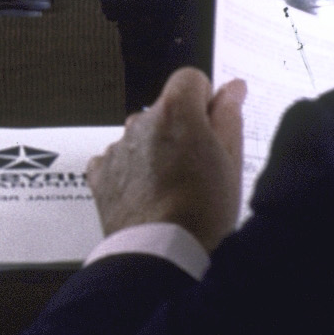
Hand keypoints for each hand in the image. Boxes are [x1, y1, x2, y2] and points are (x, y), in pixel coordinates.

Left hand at [87, 67, 245, 250]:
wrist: (160, 255)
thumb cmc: (203, 210)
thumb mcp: (231, 160)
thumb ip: (229, 116)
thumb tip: (233, 88)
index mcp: (176, 111)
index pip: (190, 79)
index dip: (205, 101)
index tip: (212, 128)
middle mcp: (140, 121)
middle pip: (165, 110)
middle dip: (181, 130)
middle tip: (198, 168)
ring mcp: (117, 147)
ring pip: (143, 136)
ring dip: (156, 152)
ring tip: (173, 190)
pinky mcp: (100, 173)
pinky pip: (120, 160)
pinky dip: (133, 172)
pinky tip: (149, 197)